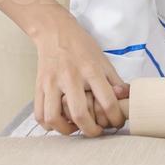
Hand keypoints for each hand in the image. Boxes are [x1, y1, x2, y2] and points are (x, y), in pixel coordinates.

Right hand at [32, 7, 128, 136]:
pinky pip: (40, 113)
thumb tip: (126, 98)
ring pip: (54, 117)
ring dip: (66, 130)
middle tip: (97, 132)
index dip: (115, 118)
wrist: (55, 32)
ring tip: (76, 129)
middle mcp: (71, 77)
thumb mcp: (103, 59)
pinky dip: (49, 125)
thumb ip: (114, 80)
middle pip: (80, 114)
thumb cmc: (82, 46)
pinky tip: (59, 123)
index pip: (107, 101)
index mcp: (91, 70)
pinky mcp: (38, 86)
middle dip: (91, 131)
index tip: (117, 123)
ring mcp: (52, 83)